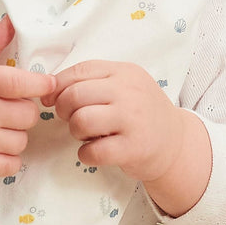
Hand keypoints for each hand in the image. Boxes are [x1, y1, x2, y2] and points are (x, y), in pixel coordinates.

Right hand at [0, 16, 56, 177]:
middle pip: (28, 114)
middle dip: (25, 109)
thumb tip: (12, 22)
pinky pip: (11, 165)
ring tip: (2, 126)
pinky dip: (10, 158)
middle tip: (12, 106)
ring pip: (22, 140)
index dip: (41, 84)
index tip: (49, 83)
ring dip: (17, 133)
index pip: (19, 83)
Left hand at [44, 60, 186, 183]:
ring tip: (84, 134)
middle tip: (69, 118)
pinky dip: (85, 154)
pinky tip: (92, 152)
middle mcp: (129, 92)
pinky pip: (94, 151)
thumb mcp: (124, 85)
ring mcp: (132, 120)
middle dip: (63, 109)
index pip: (81, 70)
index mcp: (124, 72)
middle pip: (76, 95)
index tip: (50, 98)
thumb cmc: (141, 112)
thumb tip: (50, 88)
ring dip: (74, 130)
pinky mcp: (133, 149)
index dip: (58, 84)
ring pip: (81, 120)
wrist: (176, 143)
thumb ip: (93, 81)